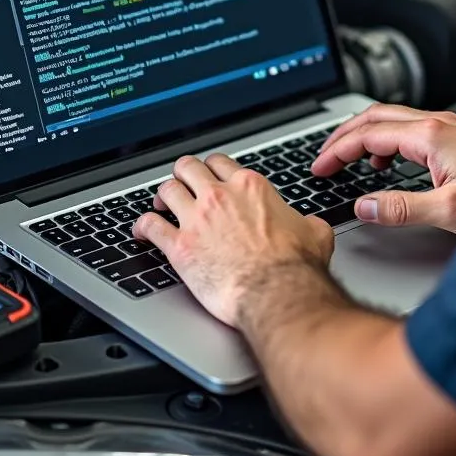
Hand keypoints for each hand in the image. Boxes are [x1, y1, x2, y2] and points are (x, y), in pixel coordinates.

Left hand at [132, 154, 334, 327]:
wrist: (277, 293)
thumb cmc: (295, 267)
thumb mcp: (314, 233)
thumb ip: (306, 221)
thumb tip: (311, 225)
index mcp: (249, 187)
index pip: (219, 162)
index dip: (211, 169)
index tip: (209, 178)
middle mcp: (220, 196)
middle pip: (188, 167)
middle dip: (183, 176)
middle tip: (183, 187)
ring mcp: (196, 219)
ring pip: (167, 189)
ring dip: (162, 196)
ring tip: (161, 205)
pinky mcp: (180, 247)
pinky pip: (150, 225)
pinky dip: (142, 226)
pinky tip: (141, 231)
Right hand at [312, 104, 455, 236]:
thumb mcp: (450, 210)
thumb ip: (402, 208)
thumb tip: (365, 206)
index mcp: (429, 136)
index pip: (368, 134)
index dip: (337, 150)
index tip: (319, 167)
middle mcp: (437, 124)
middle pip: (375, 117)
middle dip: (343, 135)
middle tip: (324, 157)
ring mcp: (447, 128)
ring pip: (392, 120)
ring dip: (365, 136)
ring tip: (350, 160)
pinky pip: (408, 129)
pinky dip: (386, 141)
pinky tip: (388, 163)